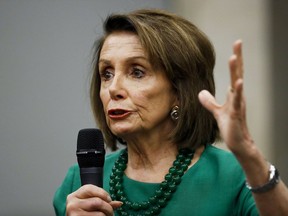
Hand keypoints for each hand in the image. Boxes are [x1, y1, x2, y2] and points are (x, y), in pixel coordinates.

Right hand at [66, 184, 121, 215]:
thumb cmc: (84, 209)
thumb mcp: (90, 200)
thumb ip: (104, 200)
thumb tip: (120, 203)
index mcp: (74, 195)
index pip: (90, 189)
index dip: (103, 193)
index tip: (109, 200)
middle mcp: (72, 204)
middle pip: (97, 202)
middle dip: (108, 207)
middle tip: (111, 211)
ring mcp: (74, 215)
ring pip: (100, 214)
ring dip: (106, 215)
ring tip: (106, 215)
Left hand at [198, 40, 253, 156]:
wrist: (238, 142)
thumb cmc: (230, 126)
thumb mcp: (217, 111)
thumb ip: (209, 102)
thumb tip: (201, 92)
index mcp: (233, 94)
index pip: (235, 73)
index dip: (236, 59)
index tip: (236, 44)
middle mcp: (237, 96)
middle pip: (238, 73)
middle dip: (238, 57)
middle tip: (238, 42)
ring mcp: (238, 104)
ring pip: (237, 85)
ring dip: (235, 71)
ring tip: (234, 57)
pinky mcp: (236, 114)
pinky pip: (236, 102)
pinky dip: (237, 92)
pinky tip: (237, 82)